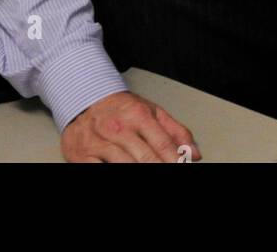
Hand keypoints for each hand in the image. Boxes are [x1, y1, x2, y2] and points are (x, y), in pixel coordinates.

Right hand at [61, 91, 200, 162]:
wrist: (85, 100)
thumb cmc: (122, 109)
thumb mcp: (153, 112)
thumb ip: (176, 132)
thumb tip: (194, 153)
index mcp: (139, 115)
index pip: (162, 143)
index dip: (175, 159)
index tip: (182, 166)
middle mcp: (119, 128)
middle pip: (145, 157)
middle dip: (159, 167)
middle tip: (170, 171)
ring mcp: (99, 142)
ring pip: (123, 164)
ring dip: (138, 172)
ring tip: (152, 175)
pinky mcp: (82, 155)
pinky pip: (98, 169)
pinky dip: (110, 171)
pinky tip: (124, 172)